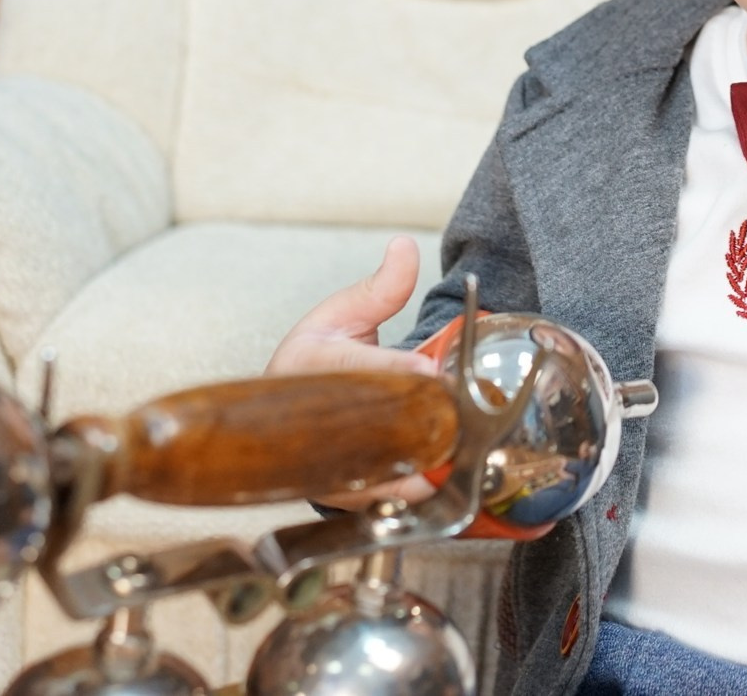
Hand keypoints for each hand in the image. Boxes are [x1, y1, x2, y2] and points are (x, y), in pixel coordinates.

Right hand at [264, 235, 438, 506]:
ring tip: (463, 453)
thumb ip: (382, 288)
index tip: (427, 368)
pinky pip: (387, 499)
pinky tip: (450, 479)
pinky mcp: (345, 493)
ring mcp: (330, 461)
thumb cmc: (315, 359)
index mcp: (313, 365)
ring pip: (382, 474)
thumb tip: (405, 247)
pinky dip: (420, 491)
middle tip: (465, 419)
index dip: (394, 369)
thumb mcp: (343, 314)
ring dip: (425, 465)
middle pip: (375, 429)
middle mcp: (316, 419)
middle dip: (423, 424)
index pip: (358, 368)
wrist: (281, 414)